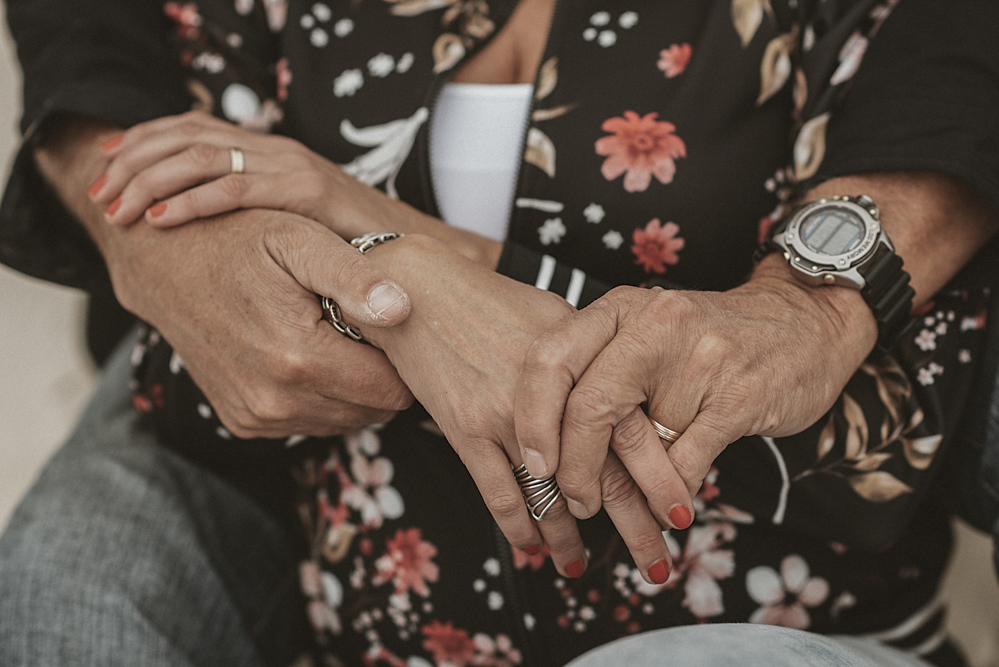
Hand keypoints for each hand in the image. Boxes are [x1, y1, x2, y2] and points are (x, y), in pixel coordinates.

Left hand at [90, 111, 502, 268]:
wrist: (412, 250)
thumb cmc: (350, 247)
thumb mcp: (290, 225)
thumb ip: (253, 216)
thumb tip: (206, 233)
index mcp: (267, 151)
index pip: (191, 129)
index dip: (142, 143)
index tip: (107, 169)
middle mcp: (275, 148)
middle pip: (186, 136)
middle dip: (133, 162)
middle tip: (102, 196)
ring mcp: (291, 165)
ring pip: (201, 157)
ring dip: (151, 181)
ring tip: (119, 210)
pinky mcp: (305, 190)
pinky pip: (236, 186)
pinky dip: (191, 201)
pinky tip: (162, 220)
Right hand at [110, 208, 419, 437]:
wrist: (163, 261)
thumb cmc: (239, 239)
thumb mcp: (299, 239)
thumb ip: (355, 276)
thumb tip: (403, 311)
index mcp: (299, 359)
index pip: (393, 390)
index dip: (402, 358)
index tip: (391, 325)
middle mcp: (277, 401)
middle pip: (372, 411)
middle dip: (379, 374)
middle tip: (362, 326)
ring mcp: (257, 417)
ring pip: (344, 420)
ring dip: (350, 386)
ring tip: (333, 335)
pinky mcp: (243, 422)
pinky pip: (309, 422)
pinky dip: (319, 395)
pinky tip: (306, 352)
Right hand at [352, 234, 675, 583]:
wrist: (417, 289)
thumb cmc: (488, 299)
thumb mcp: (553, 316)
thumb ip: (591, 359)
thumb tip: (626, 392)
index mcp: (583, 365)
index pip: (636, 435)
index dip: (661, 483)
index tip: (679, 516)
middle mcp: (552, 397)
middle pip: (603, 476)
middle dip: (634, 529)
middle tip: (656, 568)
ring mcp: (507, 414)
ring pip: (549, 495)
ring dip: (568, 540)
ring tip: (582, 568)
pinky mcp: (465, 428)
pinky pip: (497, 493)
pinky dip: (517, 526)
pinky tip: (530, 548)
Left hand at [515, 256, 877, 524]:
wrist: (805, 322)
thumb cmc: (711, 338)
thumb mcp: (647, 332)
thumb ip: (600, 370)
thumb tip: (547, 443)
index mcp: (621, 308)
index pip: (551, 358)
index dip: (532, 417)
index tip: (531, 462)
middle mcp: (655, 325)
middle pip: (589, 405)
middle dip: (574, 466)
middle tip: (574, 499)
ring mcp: (700, 359)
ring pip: (640, 442)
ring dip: (628, 491)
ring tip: (628, 513)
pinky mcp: (740, 396)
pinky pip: (686, 460)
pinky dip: (672, 493)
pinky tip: (672, 508)